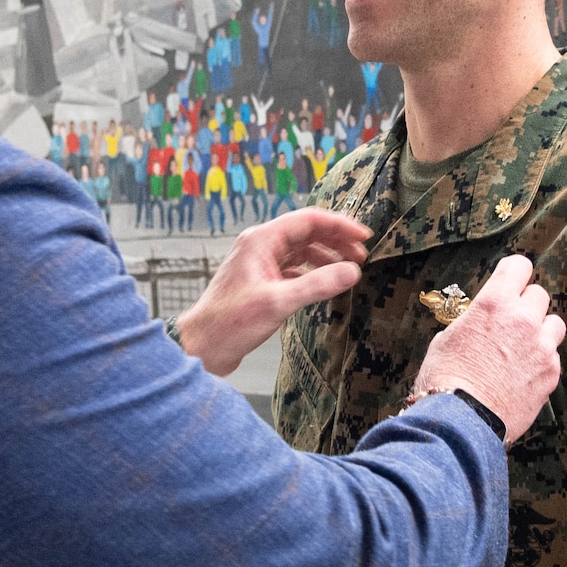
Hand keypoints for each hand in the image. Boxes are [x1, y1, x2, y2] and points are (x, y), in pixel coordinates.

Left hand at [176, 208, 370, 376]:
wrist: (203, 346)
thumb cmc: (230, 323)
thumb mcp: (278, 303)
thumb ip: (317, 285)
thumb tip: (352, 272)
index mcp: (261, 240)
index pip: (309, 220)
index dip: (339, 225)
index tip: (364, 236)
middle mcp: (260, 245)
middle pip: (306, 232)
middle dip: (336, 240)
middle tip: (361, 255)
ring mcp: (260, 263)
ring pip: (301, 250)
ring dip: (326, 256)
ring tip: (349, 269)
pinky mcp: (261, 281)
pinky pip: (293, 267)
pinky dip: (312, 272)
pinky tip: (325, 283)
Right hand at [411, 255, 564, 443]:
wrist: (462, 421)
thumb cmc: (446, 379)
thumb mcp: (448, 338)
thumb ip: (473, 321)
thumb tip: (478, 323)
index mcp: (494, 303)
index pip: (518, 266)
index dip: (513, 273)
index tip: (510, 281)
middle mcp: (523, 319)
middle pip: (539, 294)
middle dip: (525, 304)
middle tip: (510, 321)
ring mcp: (542, 347)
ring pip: (554, 324)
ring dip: (540, 330)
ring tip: (522, 347)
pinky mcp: (551, 373)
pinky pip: (553, 356)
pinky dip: (542, 361)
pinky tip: (523, 374)